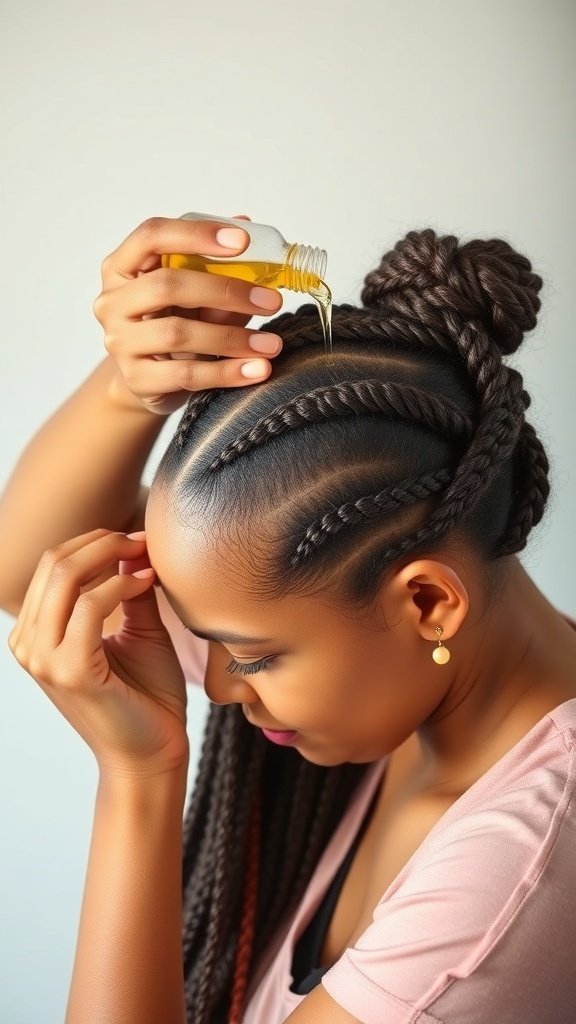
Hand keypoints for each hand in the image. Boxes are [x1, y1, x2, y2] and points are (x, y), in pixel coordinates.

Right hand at [8, 529, 188, 778]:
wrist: (152, 753)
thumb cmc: (145, 695)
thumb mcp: (137, 629)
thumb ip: (128, 589)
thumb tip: (135, 544)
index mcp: (35, 633)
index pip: (51, 564)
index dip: (95, 540)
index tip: (138, 537)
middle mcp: (29, 645)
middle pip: (54, 562)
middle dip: (103, 541)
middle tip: (144, 541)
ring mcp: (43, 659)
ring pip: (65, 577)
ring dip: (111, 556)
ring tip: (147, 558)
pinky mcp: (69, 671)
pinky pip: (88, 607)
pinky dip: (120, 585)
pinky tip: (147, 584)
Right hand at [94, 215, 283, 414]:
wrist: (150, 380)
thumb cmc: (173, 324)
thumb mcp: (194, 294)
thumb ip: (215, 266)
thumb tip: (247, 225)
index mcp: (123, 266)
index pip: (152, 235)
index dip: (196, 234)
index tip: (243, 241)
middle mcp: (113, 301)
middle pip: (168, 285)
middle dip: (226, 291)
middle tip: (272, 301)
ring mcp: (120, 342)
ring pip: (178, 333)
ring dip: (233, 338)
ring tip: (271, 344)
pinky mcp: (136, 379)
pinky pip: (186, 374)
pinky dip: (226, 372)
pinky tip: (257, 369)